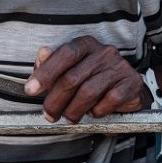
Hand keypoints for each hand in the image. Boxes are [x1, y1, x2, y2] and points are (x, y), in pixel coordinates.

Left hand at [25, 37, 151, 123]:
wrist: (127, 90)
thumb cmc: (93, 79)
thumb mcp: (71, 69)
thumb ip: (53, 64)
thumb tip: (42, 54)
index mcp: (86, 44)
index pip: (65, 54)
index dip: (45, 73)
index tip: (30, 90)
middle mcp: (104, 52)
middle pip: (72, 78)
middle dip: (55, 101)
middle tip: (49, 114)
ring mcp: (119, 67)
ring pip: (88, 93)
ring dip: (74, 110)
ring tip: (70, 117)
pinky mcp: (131, 83)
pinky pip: (108, 102)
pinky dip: (97, 112)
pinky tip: (93, 112)